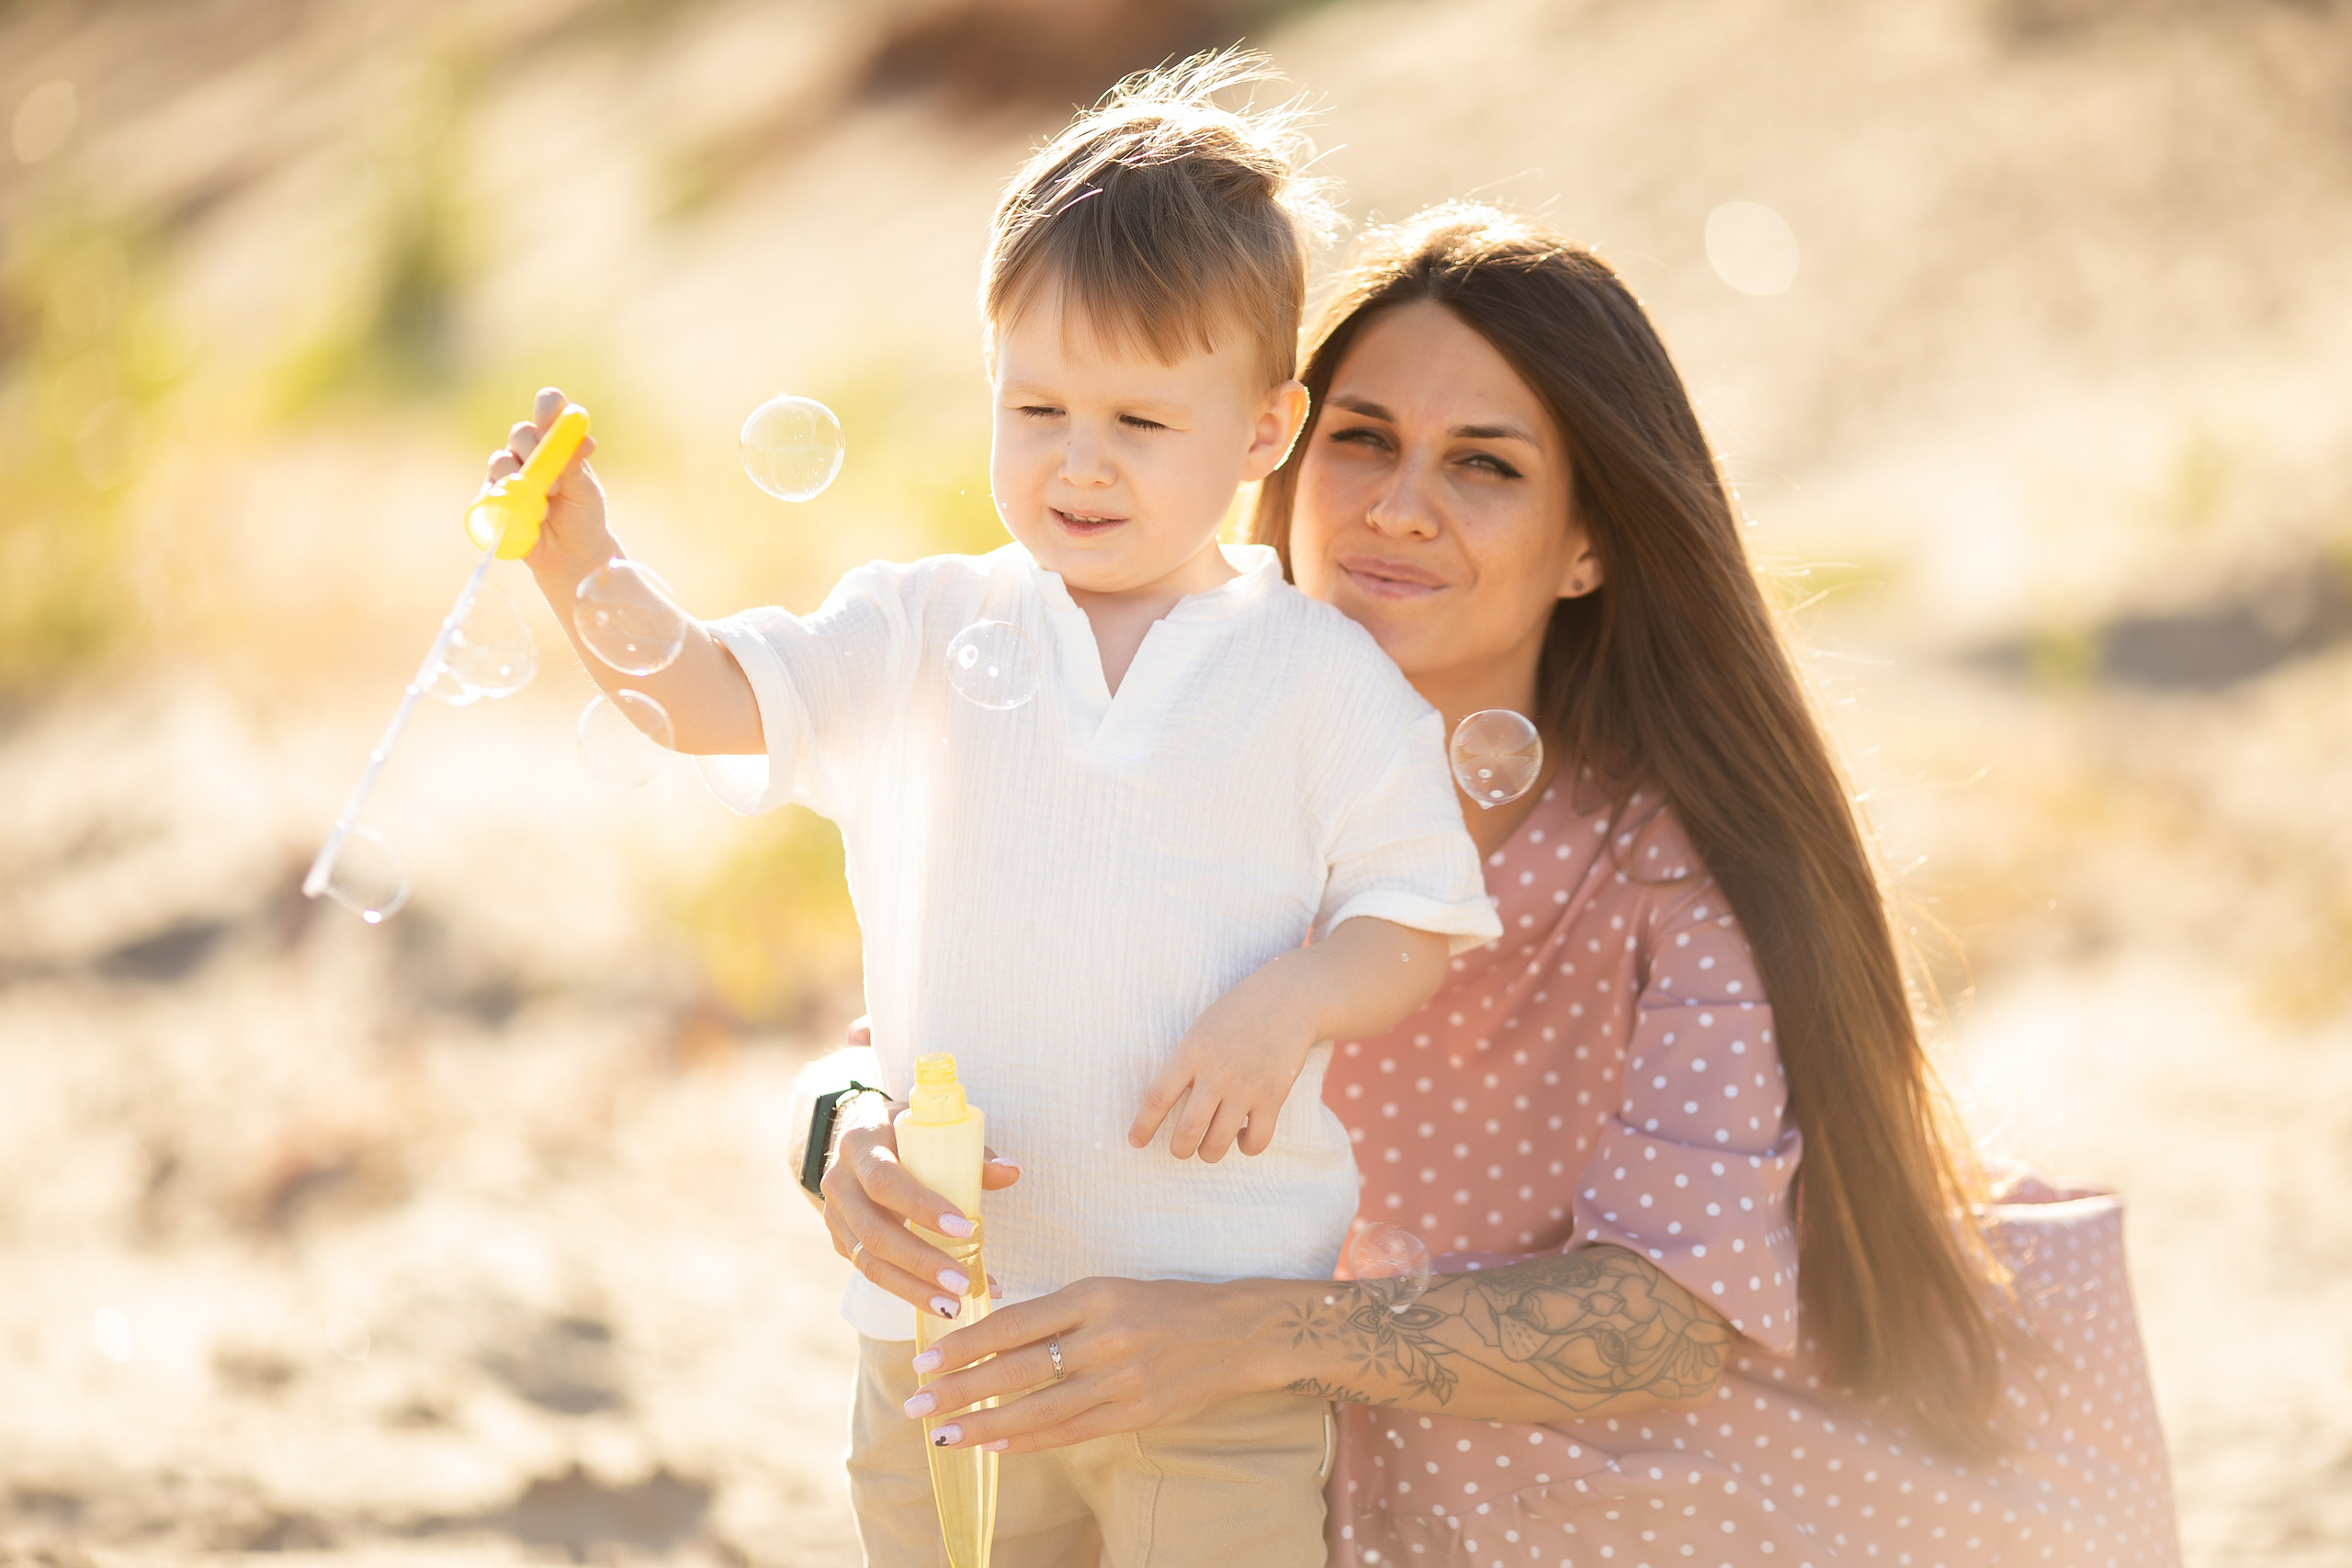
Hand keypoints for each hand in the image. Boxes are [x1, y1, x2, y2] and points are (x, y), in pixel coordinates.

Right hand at [488, 386, 611, 588]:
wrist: (571, 553)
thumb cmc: (582, 515)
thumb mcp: (585, 491)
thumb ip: (577, 465)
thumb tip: (585, 441)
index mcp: (553, 441)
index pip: (547, 409)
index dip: (548, 407)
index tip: (553, 412)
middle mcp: (527, 451)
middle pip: (520, 433)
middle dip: (534, 450)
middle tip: (557, 481)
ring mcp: (506, 473)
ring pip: (500, 460)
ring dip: (521, 481)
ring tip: (545, 505)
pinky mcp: (492, 498)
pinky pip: (489, 493)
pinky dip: (507, 504)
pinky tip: (526, 517)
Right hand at [820, 1018, 1021, 1318]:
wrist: (856, 1139)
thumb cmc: (904, 1133)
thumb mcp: (931, 1130)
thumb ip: (970, 1152)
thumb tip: (1011, 1172)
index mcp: (861, 1144)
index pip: (885, 1181)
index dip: (922, 1207)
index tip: (965, 1228)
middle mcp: (839, 1181)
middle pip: (874, 1232)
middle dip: (920, 1261)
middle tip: (961, 1283)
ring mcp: (834, 1215)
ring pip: (868, 1262)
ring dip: (912, 1288)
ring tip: (952, 1306)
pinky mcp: (840, 1241)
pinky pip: (872, 1272)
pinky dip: (909, 1289)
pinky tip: (943, 1301)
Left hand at [903, 1276, 1278, 1452]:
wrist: (1234, 1334)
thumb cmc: (1162, 1305)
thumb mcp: (1108, 1290)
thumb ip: (1056, 1314)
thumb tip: (992, 1338)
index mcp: (1093, 1295)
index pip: (1013, 1324)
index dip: (965, 1346)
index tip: (925, 1359)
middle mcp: (1104, 1338)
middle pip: (1017, 1370)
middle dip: (960, 1391)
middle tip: (917, 1406)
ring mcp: (1121, 1381)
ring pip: (1037, 1410)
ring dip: (984, 1425)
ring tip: (944, 1435)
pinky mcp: (1135, 1415)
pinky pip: (1069, 1432)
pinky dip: (1028, 1441)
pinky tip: (994, 1446)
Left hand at [1127, 955, 1317, 1161]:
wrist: (1287, 1000)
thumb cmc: (1237, 1015)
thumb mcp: (1201, 1030)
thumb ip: (1185, 1064)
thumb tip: (1167, 1105)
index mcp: (1192, 1052)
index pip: (1158, 1097)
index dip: (1143, 1125)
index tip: (1136, 1141)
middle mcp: (1217, 1073)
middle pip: (1187, 1129)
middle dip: (1179, 1149)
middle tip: (1180, 1149)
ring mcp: (1247, 1087)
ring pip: (1218, 1142)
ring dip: (1208, 1154)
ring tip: (1208, 1148)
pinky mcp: (1274, 1097)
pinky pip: (1257, 1140)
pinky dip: (1246, 1147)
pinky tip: (1241, 1136)